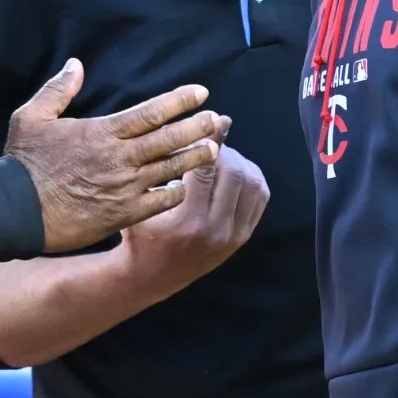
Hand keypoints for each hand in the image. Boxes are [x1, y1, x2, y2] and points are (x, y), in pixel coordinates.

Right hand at [4, 59, 224, 252]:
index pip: (150, 112)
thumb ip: (58, 90)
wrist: (13, 211)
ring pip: (169, 169)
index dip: (179, 101)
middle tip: (218, 120)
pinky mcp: (122, 214)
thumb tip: (75, 64)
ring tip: (215, 149)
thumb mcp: (31, 117)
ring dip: (194, 158)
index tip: (201, 93)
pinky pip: (159, 202)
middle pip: (168, 139)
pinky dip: (175, 192)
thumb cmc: (22, 164)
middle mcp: (119, 158)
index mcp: (102, 132)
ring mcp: (123, 188)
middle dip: (196, 128)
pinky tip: (185, 186)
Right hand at [120, 143, 269, 290]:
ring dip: (240, 162)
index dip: (211, 140)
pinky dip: (251, 178)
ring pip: (252, 185)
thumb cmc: (139, 234)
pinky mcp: (240, 239)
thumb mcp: (140, 203)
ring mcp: (231, 237)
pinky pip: (259, 199)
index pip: (206, 169)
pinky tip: (234, 170)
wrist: (151, 276)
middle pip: (234, 174)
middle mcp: (214, 230)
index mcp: (187, 221)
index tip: (212, 121)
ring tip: (221, 156)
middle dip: (225, 150)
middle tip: (210, 141)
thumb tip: (185, 131)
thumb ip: (160, 169)